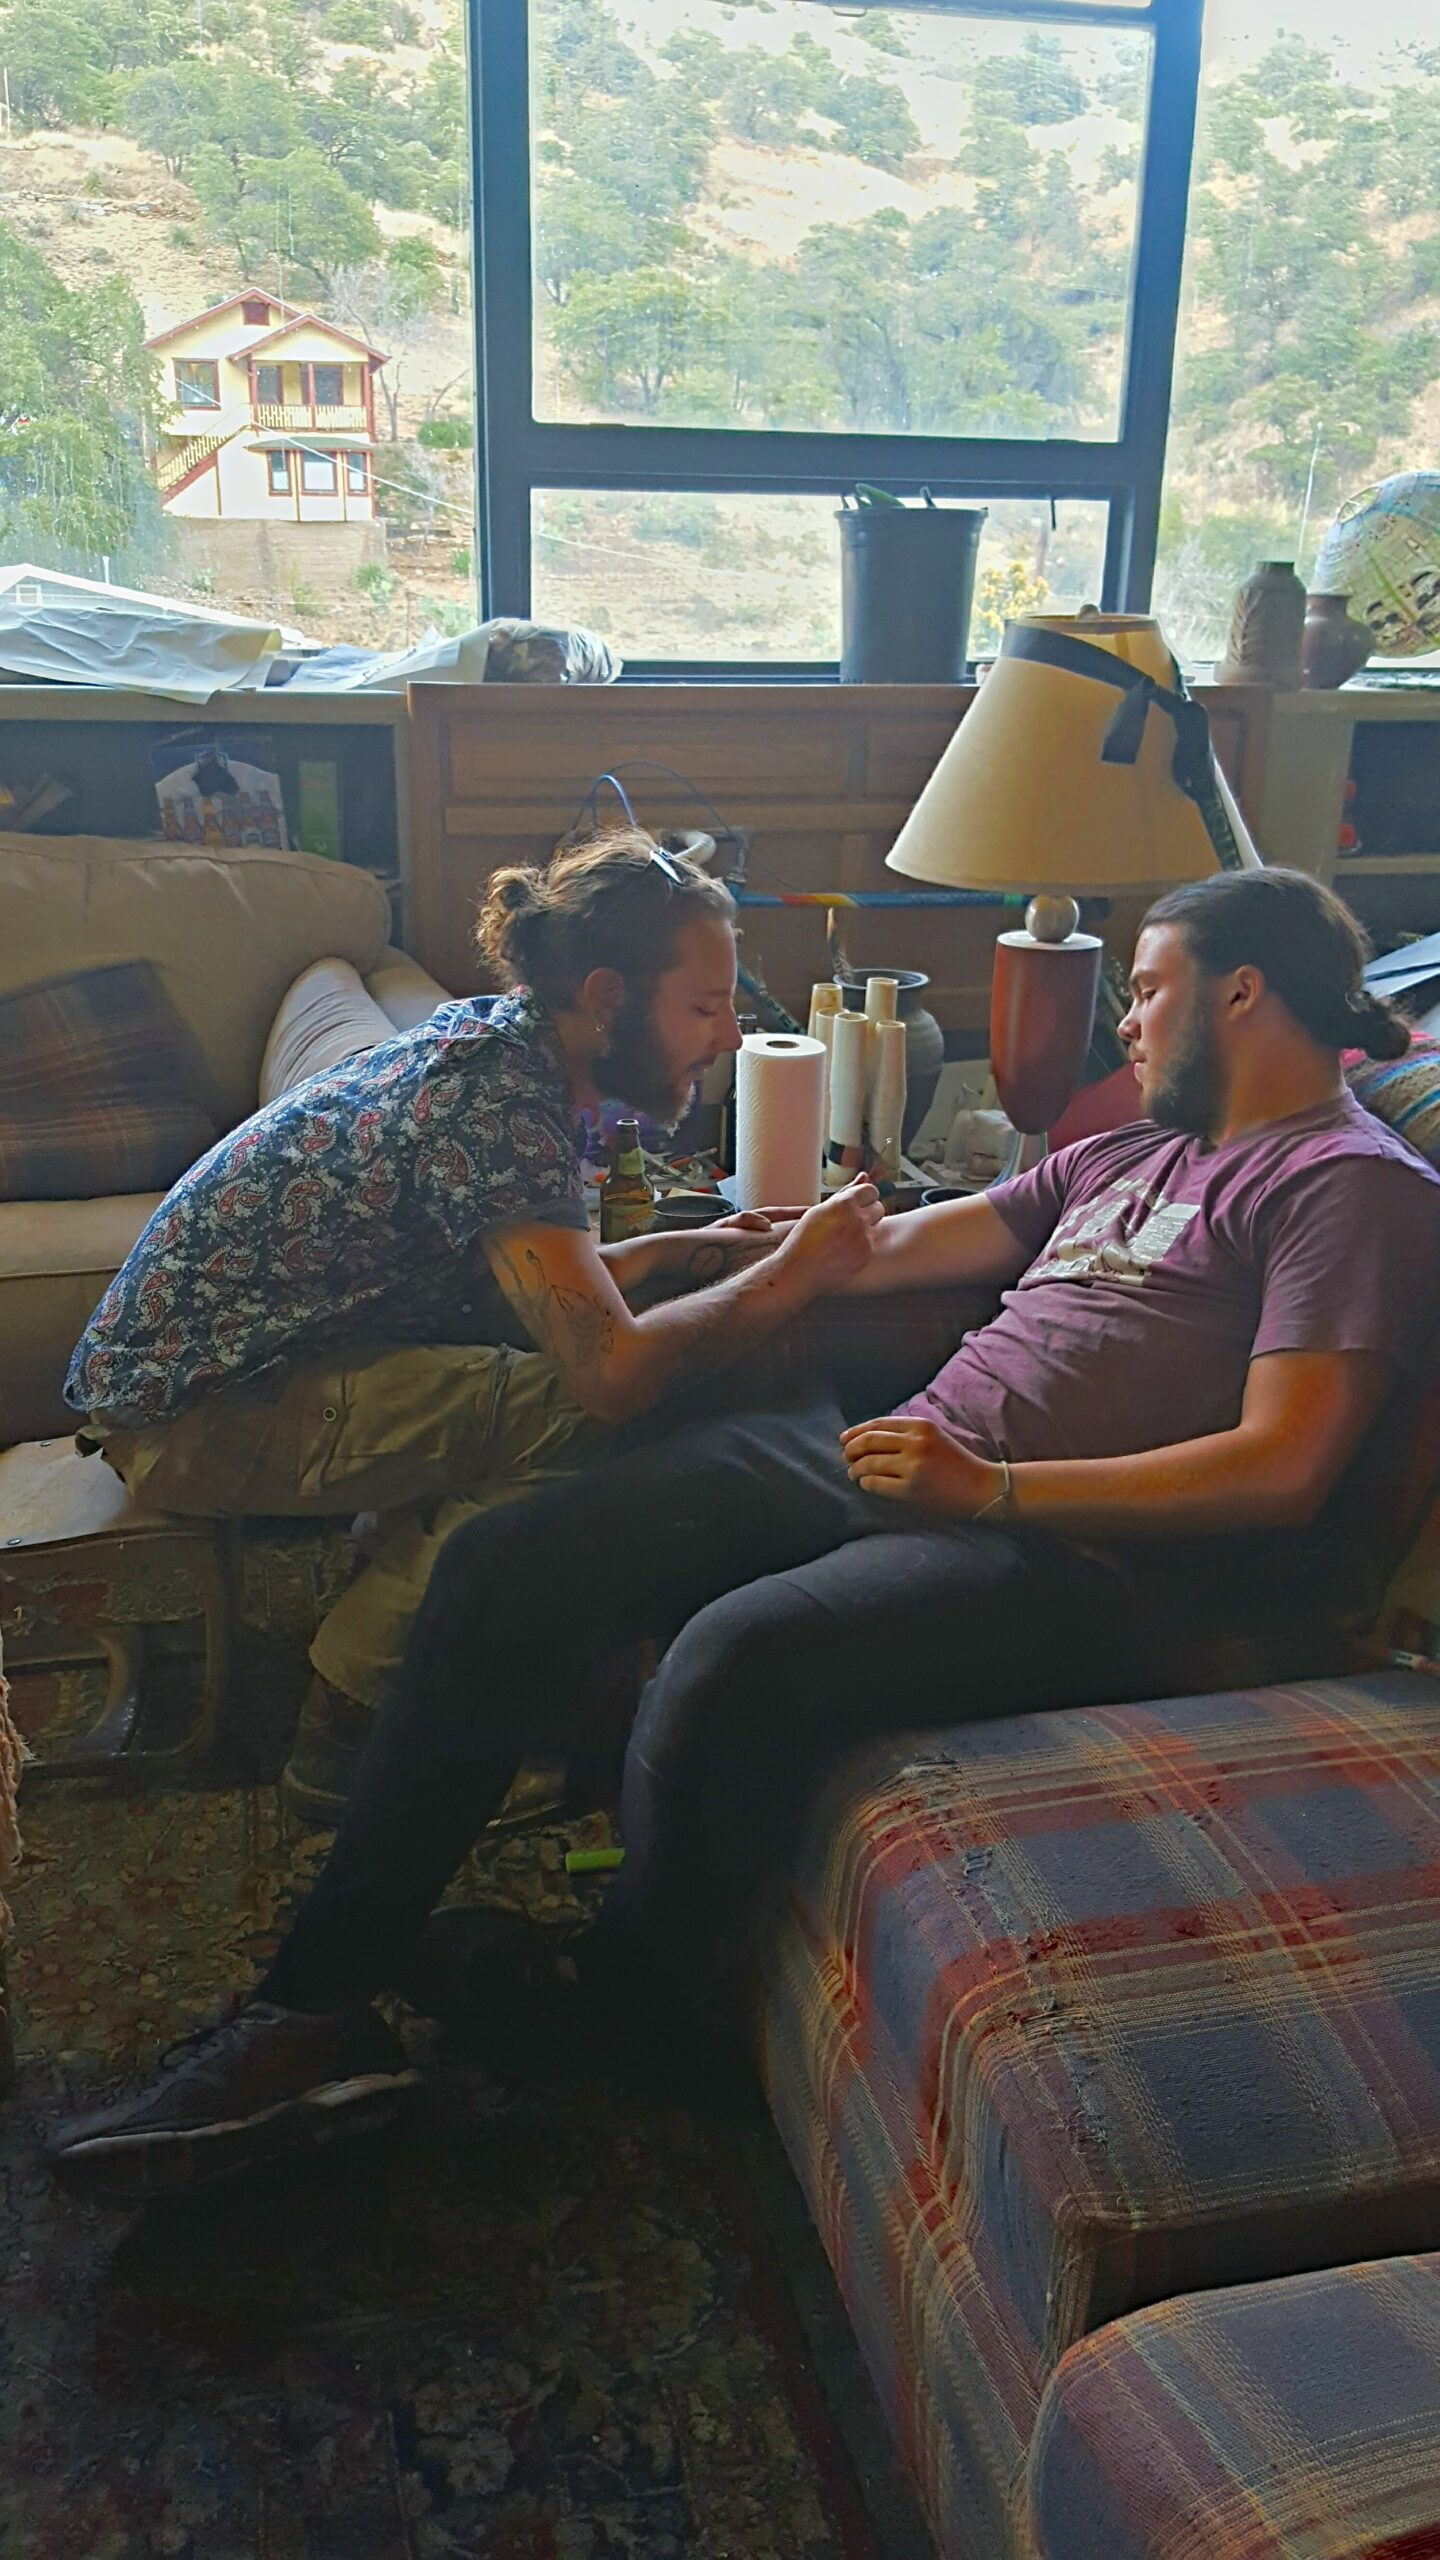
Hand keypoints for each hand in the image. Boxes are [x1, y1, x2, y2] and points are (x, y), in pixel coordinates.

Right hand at [776, 1180, 883, 1295]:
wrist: (799, 1270)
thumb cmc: (805, 1238)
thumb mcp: (821, 1209)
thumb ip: (846, 1192)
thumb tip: (865, 1175)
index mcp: (844, 1204)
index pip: (871, 1190)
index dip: (864, 1197)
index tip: (857, 1203)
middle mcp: (857, 1220)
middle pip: (878, 1208)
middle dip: (868, 1212)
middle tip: (850, 1221)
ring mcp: (863, 1239)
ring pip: (877, 1227)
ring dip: (867, 1229)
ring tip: (845, 1237)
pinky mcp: (866, 1256)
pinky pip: (872, 1245)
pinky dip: (863, 1246)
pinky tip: (844, 1250)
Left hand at [840, 1416, 1003, 1516]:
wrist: (982, 1487)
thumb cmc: (956, 1463)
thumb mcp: (934, 1437)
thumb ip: (906, 1434)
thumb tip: (867, 1438)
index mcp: (921, 1426)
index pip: (878, 1424)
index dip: (856, 1432)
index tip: (844, 1439)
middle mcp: (915, 1443)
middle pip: (868, 1441)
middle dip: (851, 1450)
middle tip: (846, 1458)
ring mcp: (913, 1466)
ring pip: (868, 1463)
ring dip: (855, 1468)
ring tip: (853, 1473)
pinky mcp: (911, 1489)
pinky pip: (875, 1483)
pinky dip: (865, 1483)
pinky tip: (866, 1483)